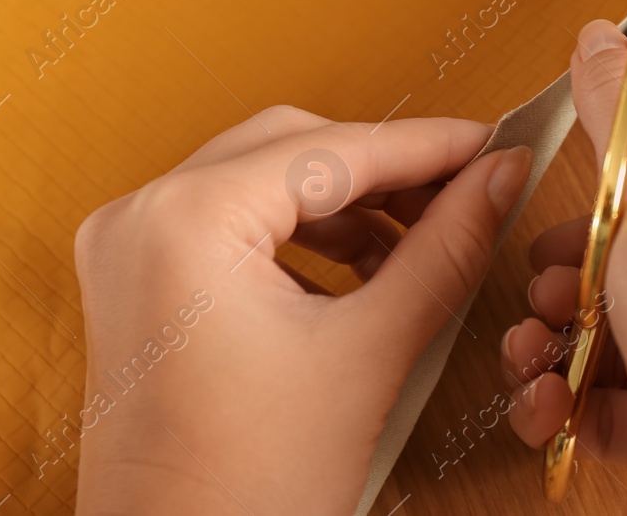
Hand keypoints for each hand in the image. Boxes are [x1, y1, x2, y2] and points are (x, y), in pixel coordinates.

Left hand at [71, 105, 531, 514]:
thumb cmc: (243, 495)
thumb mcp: (367, 356)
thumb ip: (442, 252)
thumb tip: (497, 180)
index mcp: (184, 221)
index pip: (331, 151)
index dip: (426, 146)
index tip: (492, 146)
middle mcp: (140, 218)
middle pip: (291, 149)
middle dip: (385, 171)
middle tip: (468, 191)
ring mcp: (128, 251)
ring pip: (261, 182)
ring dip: (347, 204)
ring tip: (422, 240)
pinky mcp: (137, 286)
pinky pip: (231, 226)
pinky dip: (301, 237)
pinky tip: (362, 270)